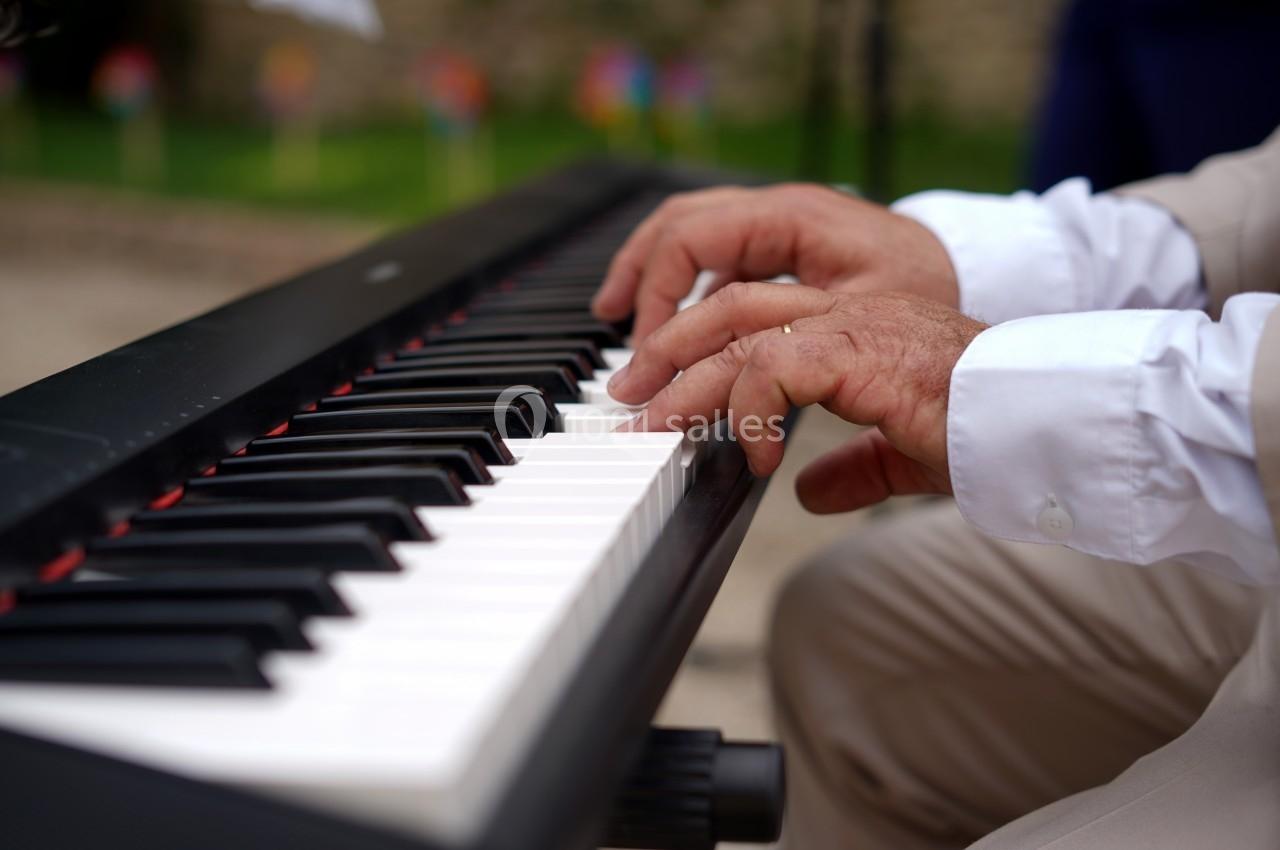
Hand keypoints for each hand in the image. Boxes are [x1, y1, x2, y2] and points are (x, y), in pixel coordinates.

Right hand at [592, 184, 958, 343]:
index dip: (658, 296)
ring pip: (690, 231)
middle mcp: (778, 209)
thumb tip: (746, 401)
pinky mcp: (783, 242)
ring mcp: (778, 221)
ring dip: (653, 274)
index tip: (651, 353)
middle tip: (614, 334)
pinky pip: (717, 250)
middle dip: (638, 279)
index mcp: (792, 216)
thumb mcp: (869, 321)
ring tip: (622, 318)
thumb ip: (803, 353)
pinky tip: (679, 319)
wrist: (973, 264)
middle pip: (677, 225)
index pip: (691, 239)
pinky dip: (686, 281)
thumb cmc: (930, 289)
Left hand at [610, 283, 986, 513]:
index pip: (754, 316)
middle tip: (629, 397)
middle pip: (729, 310)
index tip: (665, 394)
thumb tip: (810, 494)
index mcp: (851, 326)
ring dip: (685, 379)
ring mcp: (850, 324)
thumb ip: (854, 467)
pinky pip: (774, 366)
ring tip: (652, 422)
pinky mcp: (859, 350)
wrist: (1040, 419)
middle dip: (668, 352)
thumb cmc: (984, 432)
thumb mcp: (904, 455)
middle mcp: (844, 311)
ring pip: (739, 331)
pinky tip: (752, 453)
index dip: (702, 349)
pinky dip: (748, 408)